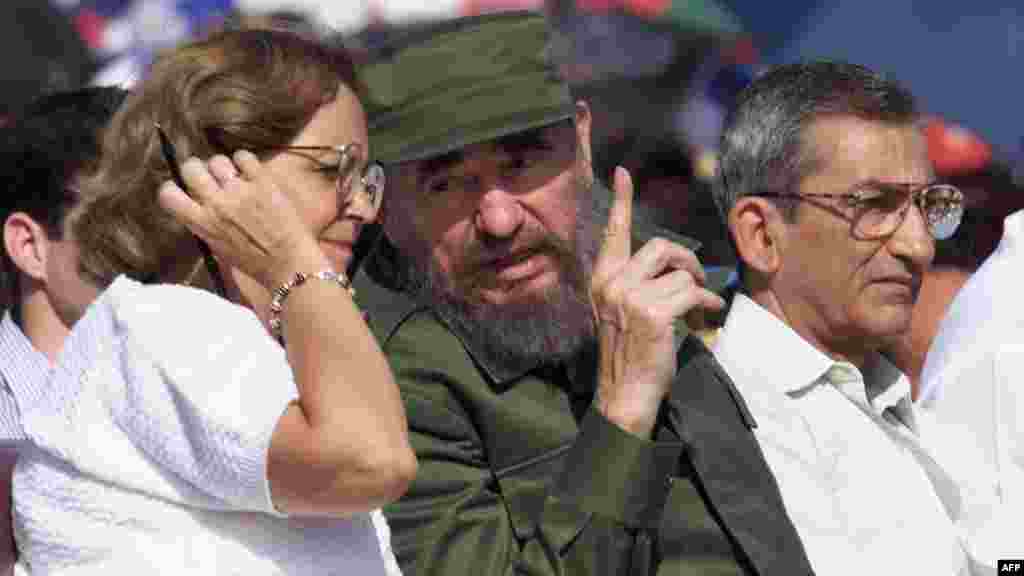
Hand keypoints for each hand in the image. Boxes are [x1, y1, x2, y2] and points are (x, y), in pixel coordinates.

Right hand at [158, 151, 328, 289]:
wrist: (289, 265)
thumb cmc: (255, 263)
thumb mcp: (219, 248)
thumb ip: (205, 224)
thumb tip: (197, 203)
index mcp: (202, 224)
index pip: (168, 194)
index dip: (173, 188)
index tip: (182, 190)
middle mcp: (217, 204)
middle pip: (190, 168)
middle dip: (197, 170)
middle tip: (209, 178)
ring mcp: (240, 191)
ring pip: (217, 160)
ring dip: (223, 167)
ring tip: (234, 177)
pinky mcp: (262, 183)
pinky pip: (244, 157)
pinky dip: (245, 161)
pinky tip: (250, 173)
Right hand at [589, 167, 725, 437]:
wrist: (624, 393)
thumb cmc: (629, 354)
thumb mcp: (621, 312)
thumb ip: (638, 284)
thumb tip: (673, 267)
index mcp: (602, 279)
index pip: (613, 233)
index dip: (621, 201)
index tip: (623, 174)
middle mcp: (613, 283)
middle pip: (661, 246)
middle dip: (687, 261)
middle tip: (695, 279)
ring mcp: (631, 296)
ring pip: (680, 272)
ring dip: (697, 287)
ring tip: (699, 305)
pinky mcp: (654, 312)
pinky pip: (692, 292)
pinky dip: (706, 303)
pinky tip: (706, 316)